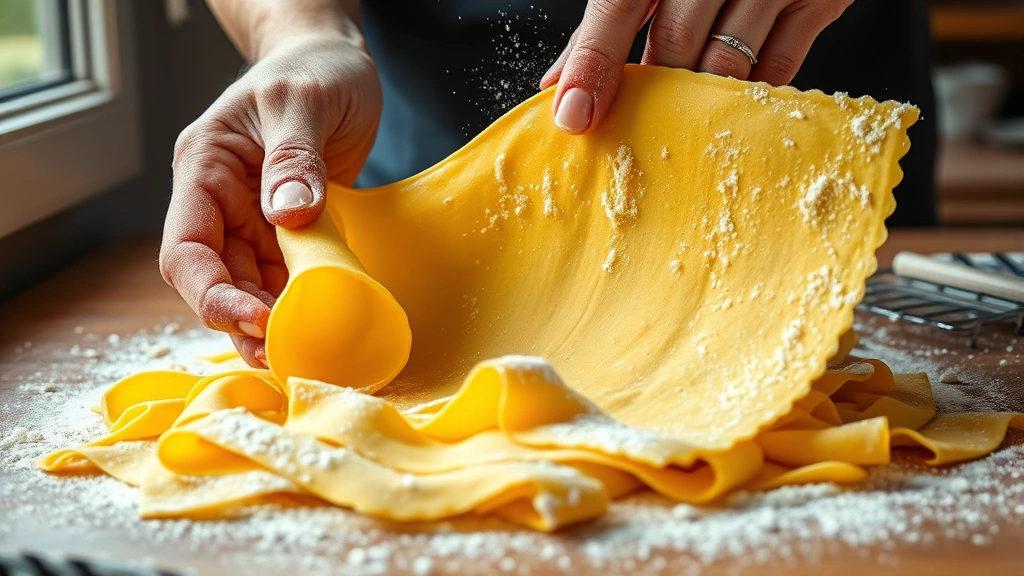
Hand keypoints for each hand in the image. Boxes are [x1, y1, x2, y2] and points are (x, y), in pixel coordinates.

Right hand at [159, 34, 381, 366]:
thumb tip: (288, 216)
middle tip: (289, 354)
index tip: (257, 319)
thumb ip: (294, 158)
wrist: (337, 63)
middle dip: (244, 323)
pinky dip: (298, 306)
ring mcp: (254, 222)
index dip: (212, 293)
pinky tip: (319, 327)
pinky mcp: (289, 233)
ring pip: (250, 289)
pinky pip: (285, 280)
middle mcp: (221, 204)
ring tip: (304, 354)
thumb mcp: (303, 102)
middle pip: (215, 282)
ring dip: (272, 324)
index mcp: (205, 170)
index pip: (186, 248)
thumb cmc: (313, 70)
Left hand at [540, 0, 852, 133]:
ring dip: (696, 103)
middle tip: (632, 129)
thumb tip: (562, 85)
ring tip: (678, 124)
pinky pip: (777, 69)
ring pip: (726, 65)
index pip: (618, 5)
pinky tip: (727, 105)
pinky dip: (746, 95)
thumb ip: (604, 25)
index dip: (595, 63)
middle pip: (675, 43)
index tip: (575, 114)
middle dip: (651, 94)